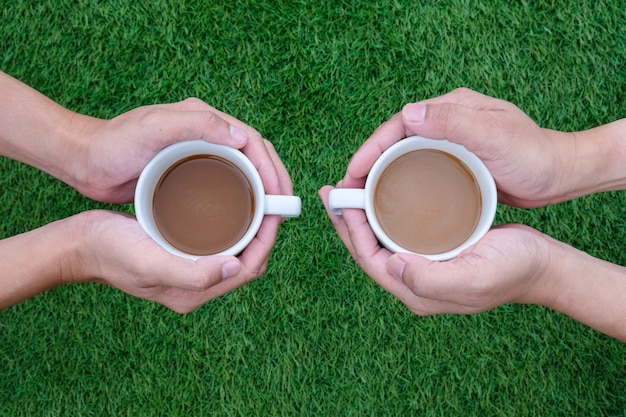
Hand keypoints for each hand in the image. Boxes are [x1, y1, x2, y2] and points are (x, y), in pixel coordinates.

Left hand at [72, 98, 263, 203]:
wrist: (84, 161)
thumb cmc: (114, 143)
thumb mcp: (153, 129)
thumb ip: (197, 124)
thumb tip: (243, 137)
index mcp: (205, 120)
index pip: (253, 141)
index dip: (272, 168)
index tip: (280, 196)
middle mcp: (207, 134)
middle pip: (254, 157)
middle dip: (274, 181)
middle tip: (282, 212)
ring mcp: (200, 154)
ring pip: (243, 172)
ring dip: (261, 192)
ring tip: (269, 219)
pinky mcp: (190, 173)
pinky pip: (225, 185)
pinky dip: (241, 199)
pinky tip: (243, 219)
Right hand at [72, 210, 283, 312]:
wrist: (80, 244)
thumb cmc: (111, 252)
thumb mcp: (150, 262)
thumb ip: (192, 273)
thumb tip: (234, 268)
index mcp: (194, 292)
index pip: (248, 269)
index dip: (267, 242)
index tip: (275, 212)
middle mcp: (196, 285)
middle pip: (247, 262)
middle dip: (264, 235)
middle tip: (270, 203)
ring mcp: (189, 270)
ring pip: (235, 251)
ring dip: (251, 230)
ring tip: (258, 201)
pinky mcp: (181, 255)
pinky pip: (218, 244)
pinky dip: (231, 227)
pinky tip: (231, 206)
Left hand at [319, 186, 556, 314]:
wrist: (543, 265)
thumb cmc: (513, 269)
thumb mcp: (473, 278)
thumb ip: (429, 280)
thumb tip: (391, 265)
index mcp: (416, 291)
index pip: (369, 260)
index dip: (351, 231)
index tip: (340, 201)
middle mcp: (414, 281)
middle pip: (368, 250)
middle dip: (348, 222)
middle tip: (332, 192)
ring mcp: (423, 267)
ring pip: (381, 240)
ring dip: (363, 216)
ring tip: (349, 190)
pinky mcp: (434, 252)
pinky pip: (398, 233)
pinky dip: (384, 215)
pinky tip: (382, 197)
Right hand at [343, 88, 571, 207]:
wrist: (561, 174)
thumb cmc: (533, 155)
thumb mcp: (495, 137)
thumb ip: (454, 121)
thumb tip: (408, 114)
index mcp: (450, 109)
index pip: (397, 126)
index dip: (370, 149)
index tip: (351, 174)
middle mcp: (445, 123)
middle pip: (395, 142)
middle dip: (367, 165)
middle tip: (348, 192)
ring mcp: (449, 144)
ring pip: (403, 158)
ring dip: (380, 176)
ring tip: (362, 201)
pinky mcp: (454, 163)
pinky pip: (418, 171)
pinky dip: (400, 184)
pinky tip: (393, 203)